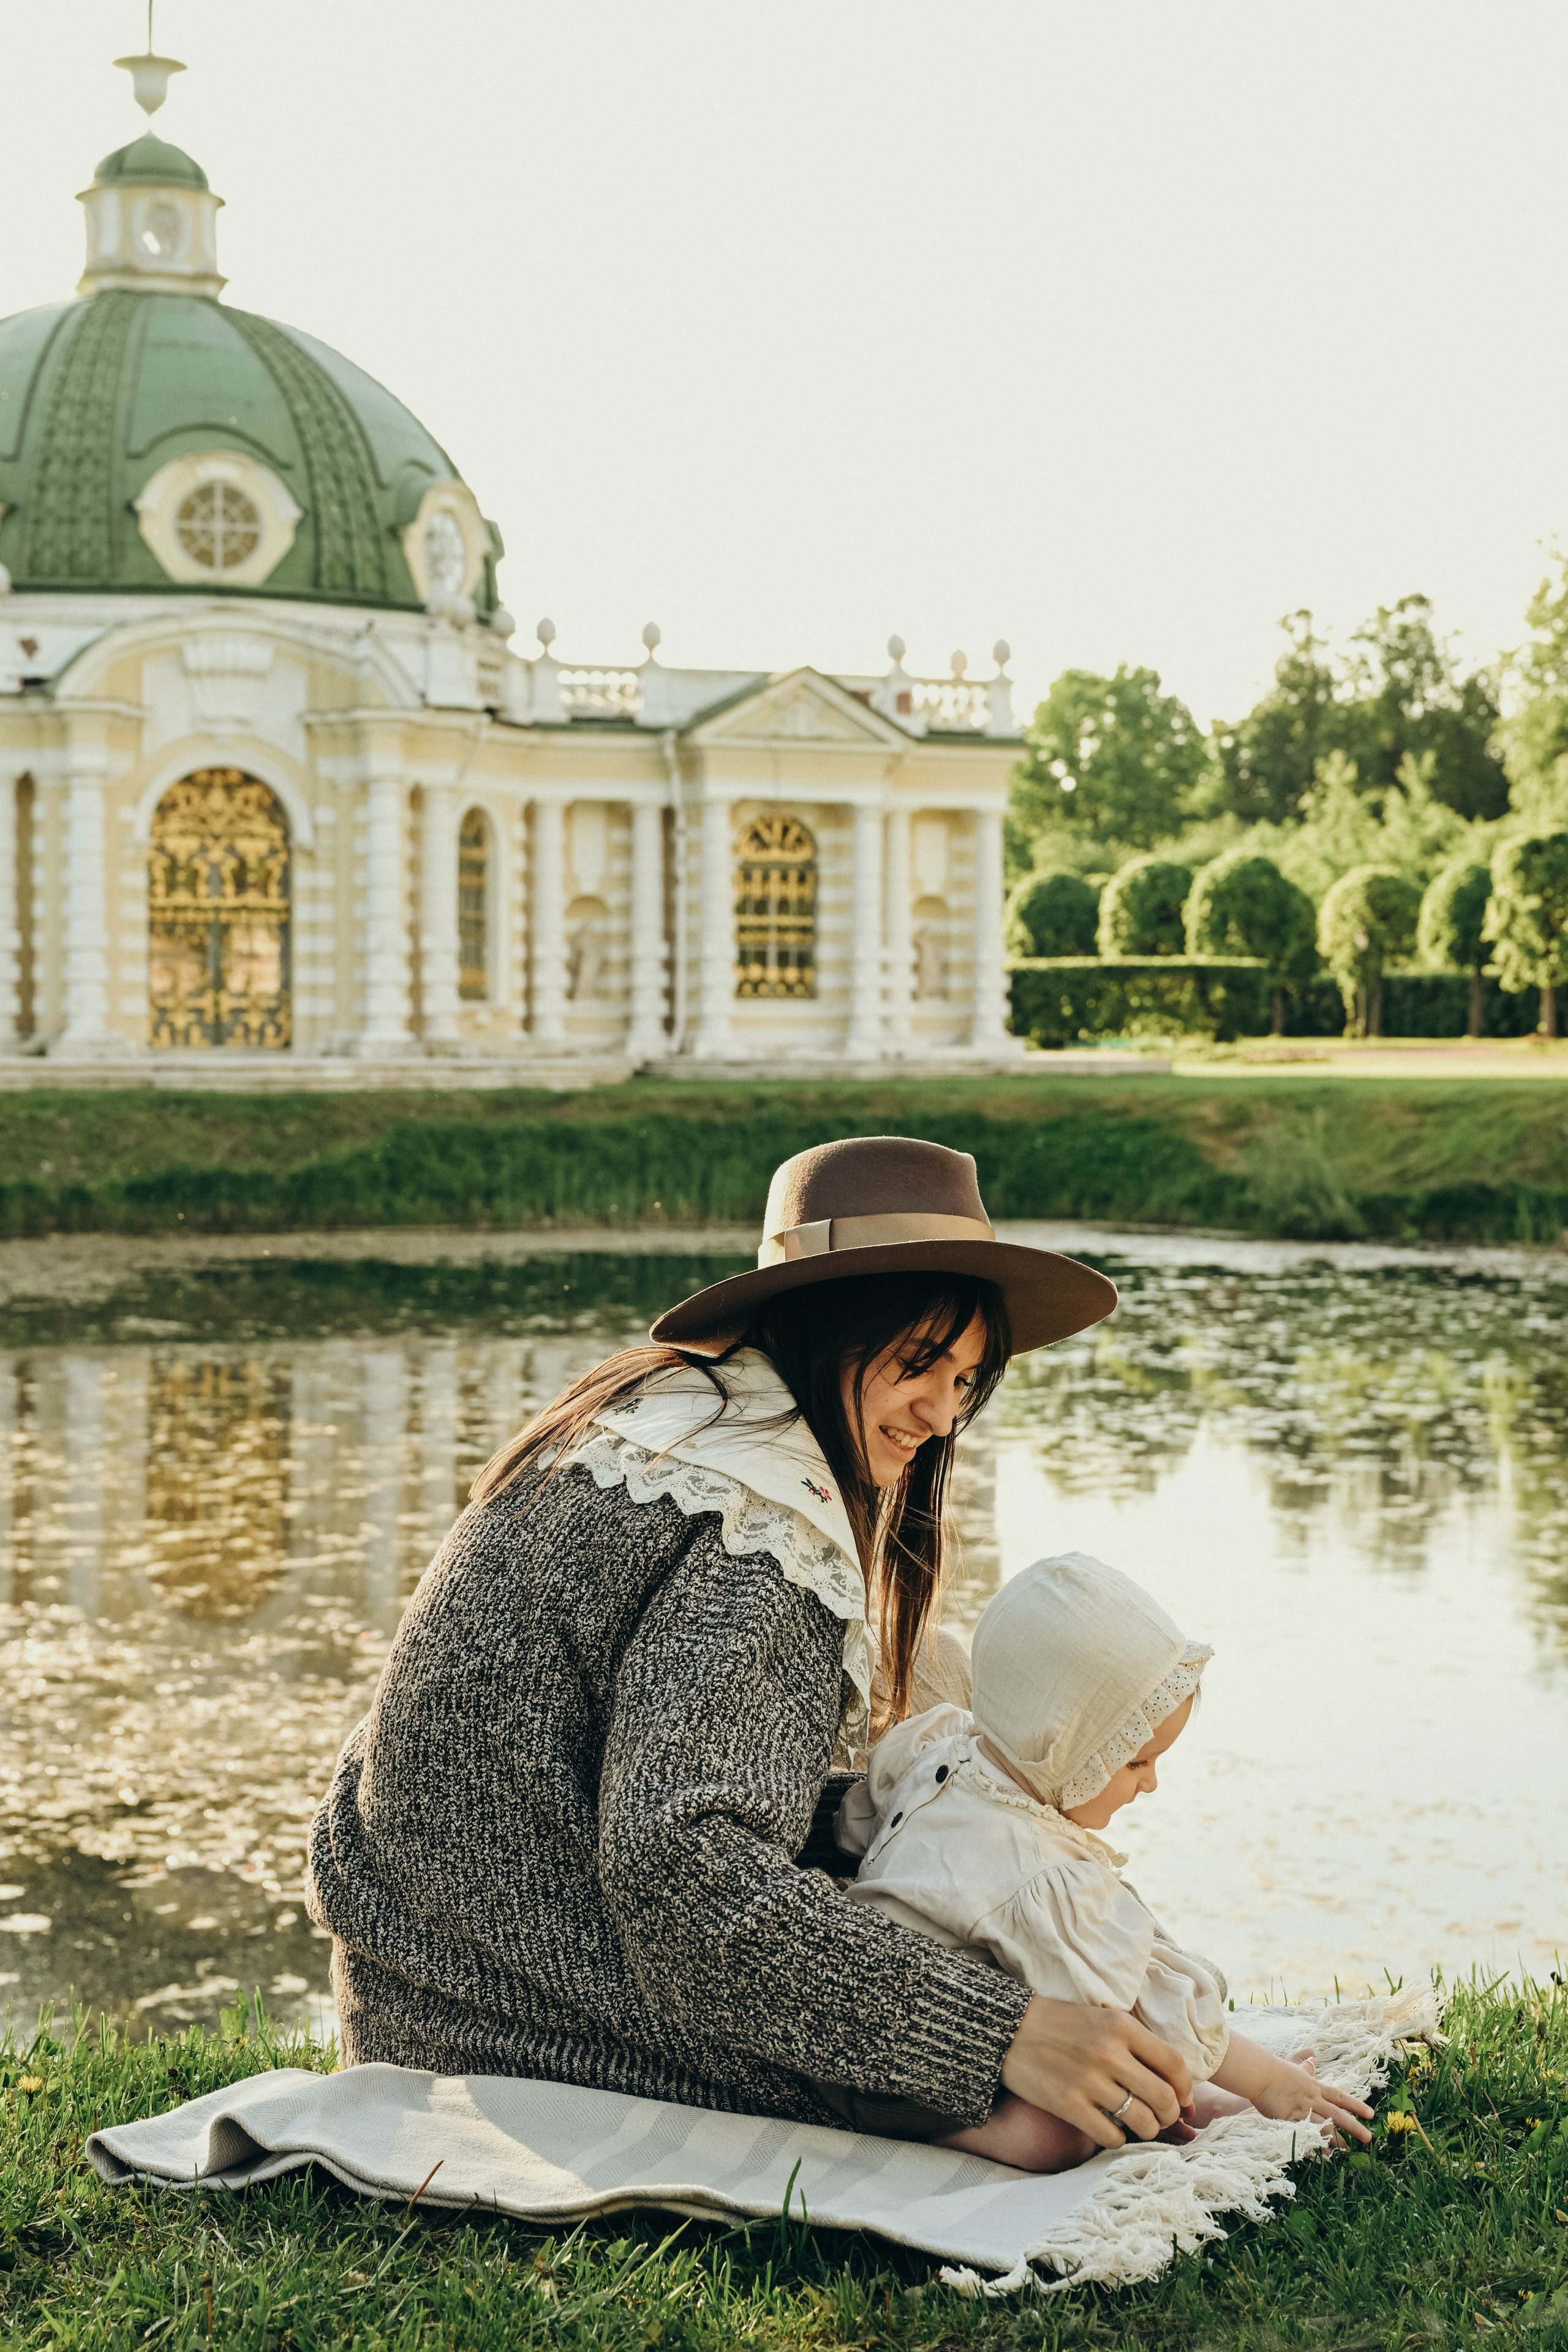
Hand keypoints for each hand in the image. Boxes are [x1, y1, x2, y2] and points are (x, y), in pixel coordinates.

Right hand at [999, 1998, 1192, 2150]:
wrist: (1008, 2029)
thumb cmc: (1062, 2025)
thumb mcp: (1103, 2019)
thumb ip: (1137, 2046)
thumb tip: (1178, 2088)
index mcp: (1122, 2026)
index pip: (1174, 2064)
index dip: (1186, 2089)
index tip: (1183, 2100)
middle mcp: (1109, 2052)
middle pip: (1164, 2098)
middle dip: (1169, 2115)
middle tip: (1161, 2117)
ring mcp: (1088, 2080)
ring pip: (1142, 2122)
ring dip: (1146, 2130)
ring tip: (1136, 2123)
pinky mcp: (1068, 2105)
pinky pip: (1112, 2137)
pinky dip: (1116, 2139)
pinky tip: (1107, 2127)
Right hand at [1252, 2052, 1373, 2146]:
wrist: (1262, 2075)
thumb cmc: (1278, 2071)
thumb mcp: (1296, 2068)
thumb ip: (1306, 2067)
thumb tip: (1312, 2057)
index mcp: (1315, 2087)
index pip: (1340, 2097)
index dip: (1356, 2105)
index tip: (1371, 2114)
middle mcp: (1313, 2099)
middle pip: (1337, 2114)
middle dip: (1354, 2126)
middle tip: (1368, 2138)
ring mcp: (1303, 2110)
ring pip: (1324, 2126)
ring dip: (1337, 2139)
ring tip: (1347, 2150)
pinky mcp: (1291, 2119)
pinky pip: (1307, 2133)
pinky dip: (1316, 2143)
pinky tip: (1324, 2152)